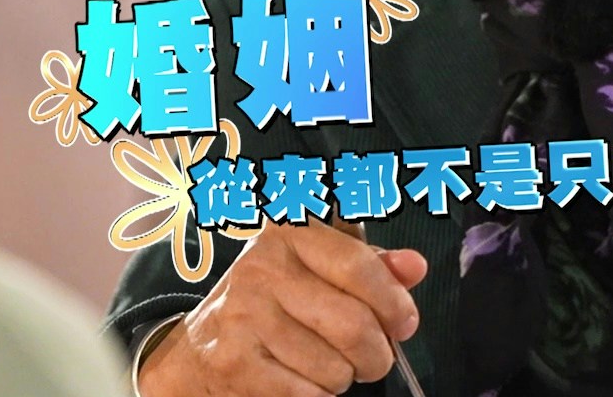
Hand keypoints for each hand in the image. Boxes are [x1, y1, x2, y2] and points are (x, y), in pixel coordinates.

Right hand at [136, 221, 426, 396]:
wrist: (198, 350)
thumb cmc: (271, 304)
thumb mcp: (317, 268)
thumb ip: (370, 265)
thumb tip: (414, 267)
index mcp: (289, 232)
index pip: (359, 265)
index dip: (394, 301)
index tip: (404, 323)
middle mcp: (262, 267)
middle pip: (354, 324)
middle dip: (376, 354)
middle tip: (371, 358)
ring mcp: (243, 315)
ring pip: (334, 368)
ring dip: (342, 377)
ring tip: (323, 363)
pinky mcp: (234, 363)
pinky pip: (308, 395)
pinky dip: (317, 396)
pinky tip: (300, 378)